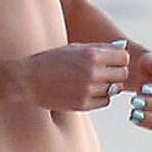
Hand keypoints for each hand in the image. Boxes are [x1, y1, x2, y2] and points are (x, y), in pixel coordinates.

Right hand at [0, 40, 131, 111]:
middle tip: (103, 71)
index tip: (111, 59)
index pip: (124, 58)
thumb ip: (100, 48)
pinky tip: (87, 90)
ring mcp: (88, 90)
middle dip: (116, 72)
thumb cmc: (50, 60)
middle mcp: (93, 73)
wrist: (28, 80)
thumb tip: (122, 47)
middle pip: (122, 74)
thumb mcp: (74, 47)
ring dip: (107, 85)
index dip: (119, 58)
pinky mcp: (83, 104)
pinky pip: (105, 101)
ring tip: (92, 80)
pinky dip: (100, 96)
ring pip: (114, 89)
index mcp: (92, 55)